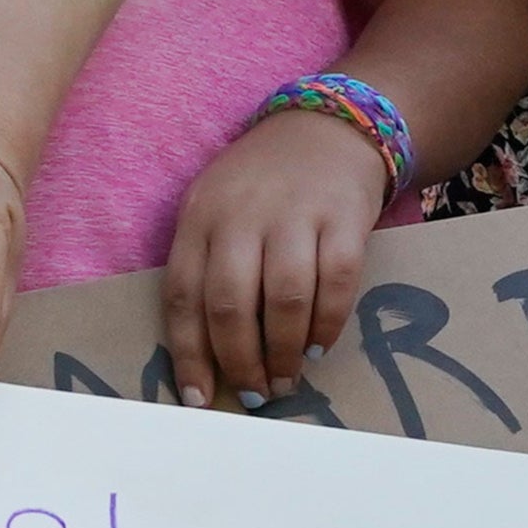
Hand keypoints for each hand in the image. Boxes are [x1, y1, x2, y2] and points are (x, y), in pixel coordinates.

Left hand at [161, 108, 386, 408]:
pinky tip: (319, 347)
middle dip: (241, 362)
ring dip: (284, 352)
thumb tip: (207, 357)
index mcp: (200, 216)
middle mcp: (242, 214)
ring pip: (284, 299)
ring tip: (286, 379)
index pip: (183, 294)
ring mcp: (296, 213)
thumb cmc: (263, 185)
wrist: (328, 127)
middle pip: (231, 303)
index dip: (189, 355)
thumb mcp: (217, 210)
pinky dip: (328, 324)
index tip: (199, 400)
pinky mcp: (344, 217)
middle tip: (254, 395)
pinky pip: (337, 283)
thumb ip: (207, 267)